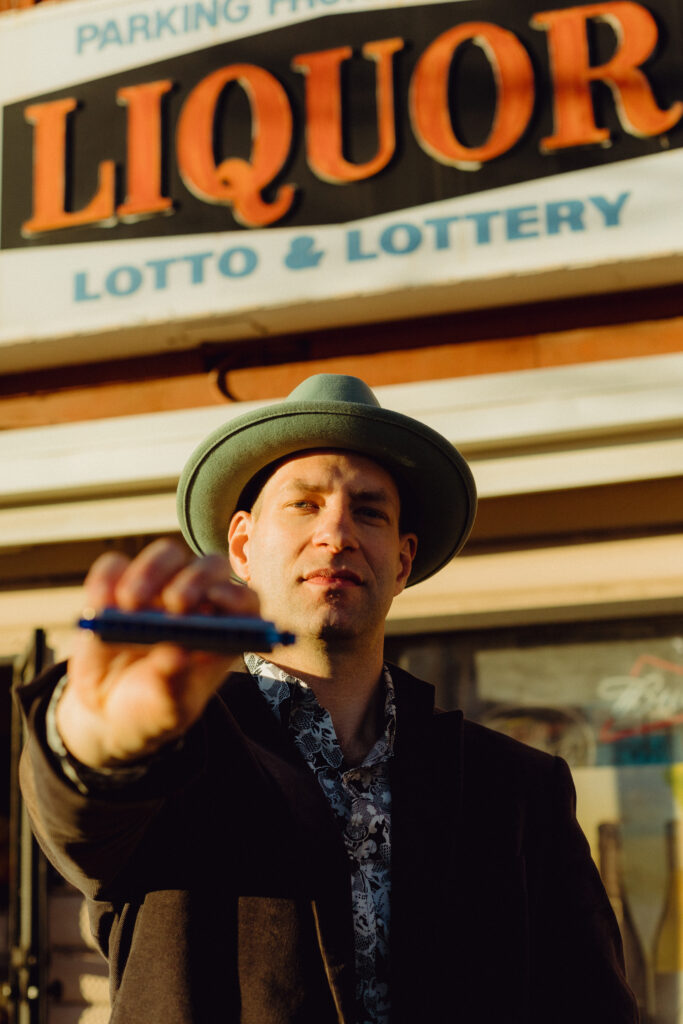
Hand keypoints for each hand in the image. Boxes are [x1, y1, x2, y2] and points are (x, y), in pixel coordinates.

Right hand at [57, 538, 258, 768]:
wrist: (106, 710)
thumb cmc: (152, 708)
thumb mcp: (167, 709)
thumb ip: (175, 684)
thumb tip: (177, 654)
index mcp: (223, 631)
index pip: (245, 602)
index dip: (236, 598)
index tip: (216, 602)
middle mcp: (197, 601)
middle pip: (210, 567)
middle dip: (195, 580)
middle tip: (174, 604)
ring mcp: (159, 587)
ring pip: (166, 556)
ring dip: (150, 572)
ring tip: (130, 605)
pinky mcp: (119, 584)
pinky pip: (116, 566)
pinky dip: (107, 579)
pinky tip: (101, 604)